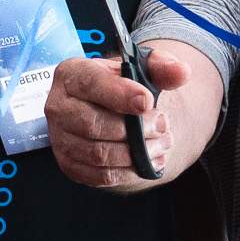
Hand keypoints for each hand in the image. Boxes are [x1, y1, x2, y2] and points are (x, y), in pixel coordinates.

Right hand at [45, 46, 193, 187]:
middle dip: (134, 129)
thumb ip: (161, 65)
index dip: (120, 94)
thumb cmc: (122, 87)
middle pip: (92, 124)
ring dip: (135, 153)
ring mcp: (60, 138)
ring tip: (160, 144)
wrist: (109, 112)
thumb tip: (181, 72)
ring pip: (98, 153)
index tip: (147, 102)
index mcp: (71, 74)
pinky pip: (100, 175)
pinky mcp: (70, 164)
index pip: (90, 83)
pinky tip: (148, 160)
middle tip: (162, 126)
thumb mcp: (141, 68)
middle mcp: (58, 106)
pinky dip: (128, 171)